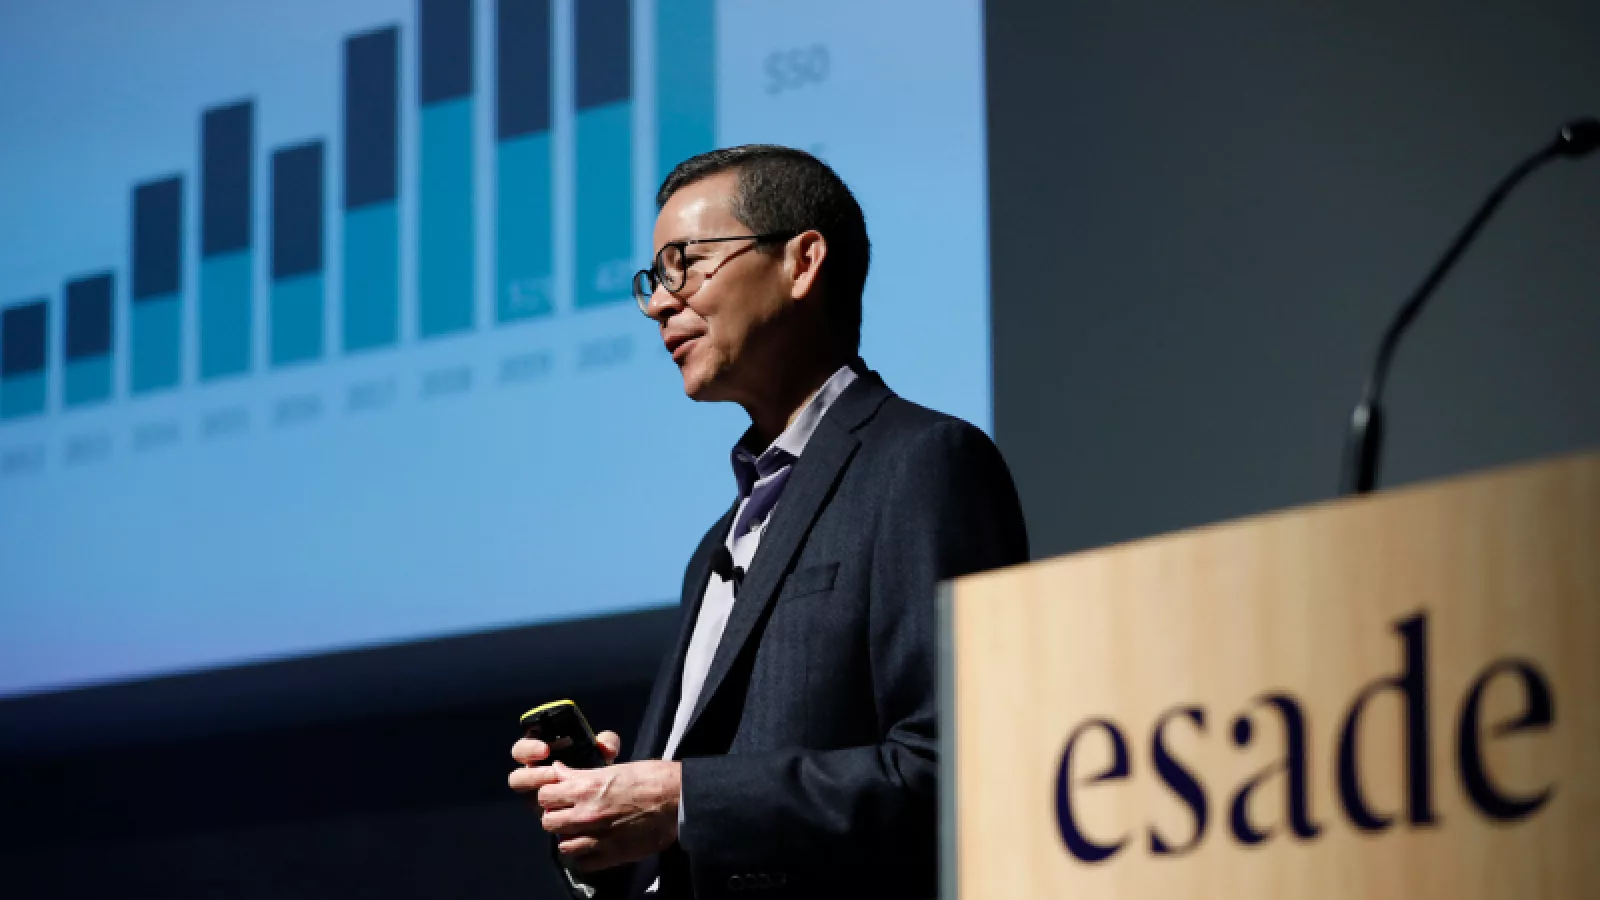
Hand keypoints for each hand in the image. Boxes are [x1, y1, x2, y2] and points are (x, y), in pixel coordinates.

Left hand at [508, 732, 681, 870]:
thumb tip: (560, 771)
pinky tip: (593, 846)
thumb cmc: (652, 778)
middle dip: (556, 817)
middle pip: (548, 822)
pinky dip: (585, 856)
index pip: (544, 795)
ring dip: (570, 837)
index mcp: (587, 787)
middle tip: (569, 813)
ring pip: (563, 845)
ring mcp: (599, 837)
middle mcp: (587, 813)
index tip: (559, 795)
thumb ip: (583, 774)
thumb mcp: (615, 768)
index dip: (551, 795)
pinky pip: (584, 863)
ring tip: (581, 831)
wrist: (680, 799)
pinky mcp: (613, 855)